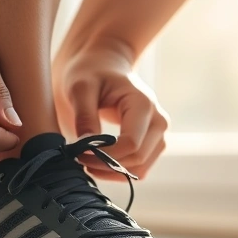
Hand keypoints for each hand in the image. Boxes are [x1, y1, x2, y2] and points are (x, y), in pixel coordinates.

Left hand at [53, 39, 168, 179]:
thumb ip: (85, 116)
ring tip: (86, 162)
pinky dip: (119, 171)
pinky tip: (98, 162)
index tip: (78, 153)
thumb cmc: (92, 72)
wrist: (105, 66)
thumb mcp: (81, 88)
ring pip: (141, 169)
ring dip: (113, 172)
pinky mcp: (153, 143)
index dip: (104, 155)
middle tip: (77, 159)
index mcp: (143, 104)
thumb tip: (87, 148)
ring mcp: (159, 133)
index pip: (131, 143)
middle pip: (138, 159)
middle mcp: (158, 120)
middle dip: (106, 165)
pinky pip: (140, 168)